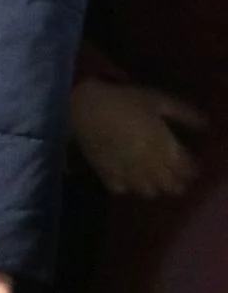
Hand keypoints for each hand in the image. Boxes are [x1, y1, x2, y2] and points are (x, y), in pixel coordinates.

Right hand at [70, 77, 206, 197]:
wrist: (86, 107)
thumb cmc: (125, 100)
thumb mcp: (158, 100)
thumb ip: (184, 113)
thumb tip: (206, 124)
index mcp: (168, 149)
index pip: (188, 170)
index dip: (191, 169)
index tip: (190, 165)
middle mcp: (153, 167)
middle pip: (172, 187)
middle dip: (176, 182)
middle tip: (172, 173)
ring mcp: (130, 174)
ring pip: (149, 192)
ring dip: (153, 186)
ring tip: (149, 177)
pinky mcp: (108, 175)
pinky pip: (121, 189)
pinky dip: (125, 185)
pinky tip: (124, 176)